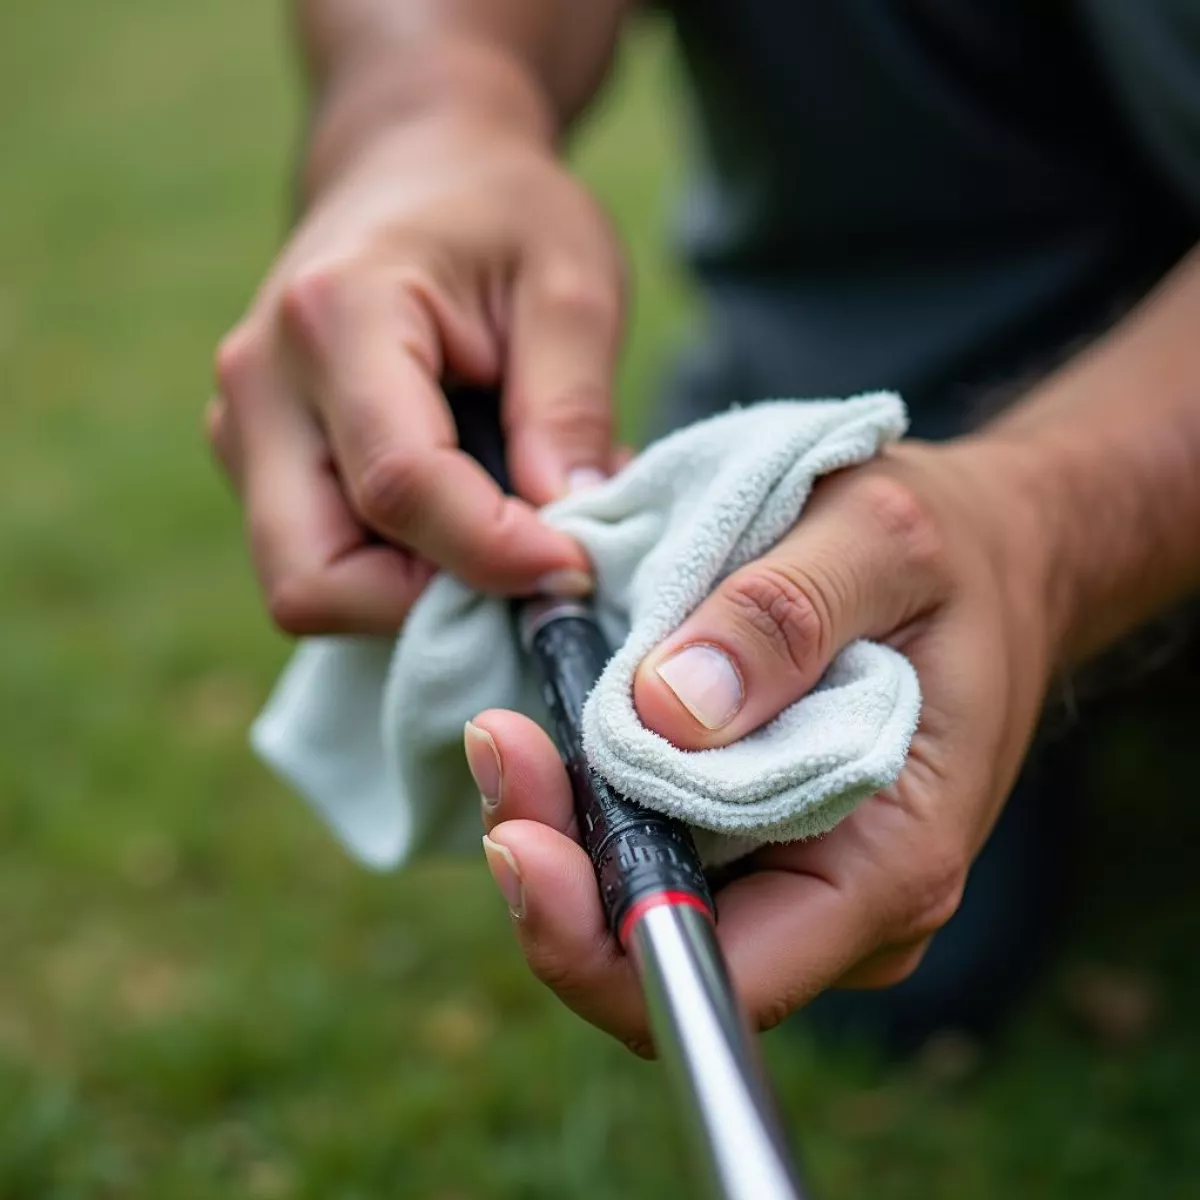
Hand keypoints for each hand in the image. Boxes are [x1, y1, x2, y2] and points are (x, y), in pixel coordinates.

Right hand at [208, 106, 624, 633]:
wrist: (410, 166)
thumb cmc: (499, 214)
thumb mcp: (570, 284)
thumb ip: (569, 409)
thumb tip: (565, 532)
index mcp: (336, 316)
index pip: (401, 485)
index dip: (495, 552)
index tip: (577, 568)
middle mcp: (261, 385)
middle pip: (313, 578)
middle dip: (427, 608)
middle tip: (524, 569)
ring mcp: (243, 431)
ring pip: (306, 586)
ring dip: (411, 597)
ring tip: (501, 535)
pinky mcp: (257, 462)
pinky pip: (315, 563)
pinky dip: (394, 576)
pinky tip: (461, 525)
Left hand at [464, 438, 1056, 1054]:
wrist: (995, 563)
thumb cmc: (953, 553)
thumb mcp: (883, 543)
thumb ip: (784, 616)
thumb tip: (667, 712)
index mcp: (886, 864)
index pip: (714, 984)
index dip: (593, 938)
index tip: (519, 833)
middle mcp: (839, 901)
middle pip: (654, 948)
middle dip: (554, 867)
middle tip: (498, 742)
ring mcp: (799, 874)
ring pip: (643, 903)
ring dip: (562, 829)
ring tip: (512, 730)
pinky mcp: (766, 835)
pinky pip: (660, 849)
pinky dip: (594, 800)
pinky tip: (564, 728)